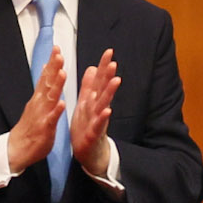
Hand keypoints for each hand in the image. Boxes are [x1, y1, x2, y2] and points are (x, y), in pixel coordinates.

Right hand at [5, 49, 66, 176]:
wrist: (16, 150)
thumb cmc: (29, 130)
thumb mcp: (37, 106)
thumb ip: (43, 89)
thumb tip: (46, 72)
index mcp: (39, 99)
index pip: (45, 77)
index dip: (51, 63)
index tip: (56, 49)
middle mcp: (39, 104)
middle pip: (47, 82)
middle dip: (53, 68)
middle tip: (58, 53)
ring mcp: (41, 115)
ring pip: (50, 97)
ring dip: (56, 85)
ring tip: (62, 72)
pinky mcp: (45, 128)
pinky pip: (52, 119)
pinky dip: (56, 111)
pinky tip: (61, 103)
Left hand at [70, 49, 120, 172]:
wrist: (89, 152)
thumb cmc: (87, 126)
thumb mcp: (85, 103)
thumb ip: (89, 86)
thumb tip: (92, 67)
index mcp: (93, 100)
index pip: (99, 80)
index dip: (104, 66)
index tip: (109, 51)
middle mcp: (97, 108)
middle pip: (104, 89)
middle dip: (108, 76)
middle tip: (114, 62)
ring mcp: (97, 121)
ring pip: (104, 105)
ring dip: (110, 93)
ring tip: (116, 80)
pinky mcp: (94, 134)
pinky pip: (98, 125)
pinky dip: (102, 118)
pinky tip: (108, 111)